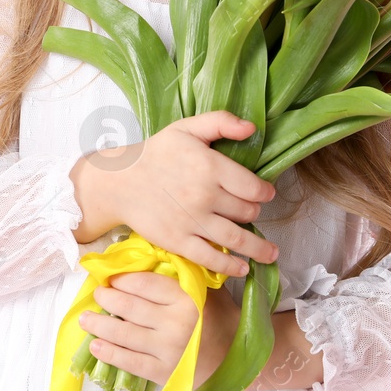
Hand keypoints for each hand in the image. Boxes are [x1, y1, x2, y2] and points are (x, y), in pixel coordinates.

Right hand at [70, 110, 279, 276]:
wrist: (119, 181)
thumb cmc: (156, 153)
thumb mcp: (186, 128)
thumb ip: (220, 122)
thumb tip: (252, 129)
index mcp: (210, 166)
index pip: (253, 187)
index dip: (264, 192)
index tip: (265, 194)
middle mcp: (205, 196)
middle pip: (247, 212)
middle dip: (254, 213)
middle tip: (251, 213)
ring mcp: (192, 221)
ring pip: (237, 239)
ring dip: (259, 249)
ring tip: (270, 254)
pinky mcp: (178, 241)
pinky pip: (212, 258)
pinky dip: (231, 266)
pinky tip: (242, 268)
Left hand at [79, 271, 237, 385]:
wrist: (236, 358)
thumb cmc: (218, 317)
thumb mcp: (206, 289)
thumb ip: (182, 273)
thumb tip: (147, 253)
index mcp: (186, 298)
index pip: (145, 284)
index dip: (123, 280)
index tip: (111, 279)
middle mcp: (176, 323)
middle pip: (130, 307)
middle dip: (107, 299)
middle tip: (97, 294)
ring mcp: (169, 350)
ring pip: (125, 334)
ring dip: (100, 325)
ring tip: (86, 319)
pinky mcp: (165, 373)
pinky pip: (131, 362)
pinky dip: (110, 354)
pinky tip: (95, 346)